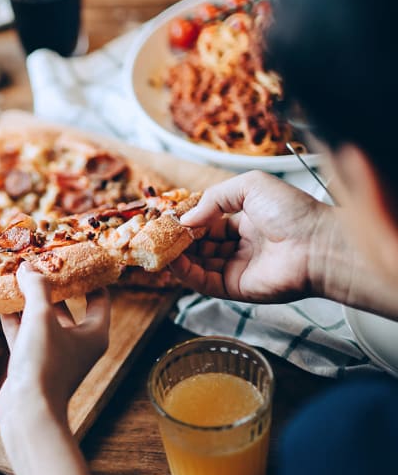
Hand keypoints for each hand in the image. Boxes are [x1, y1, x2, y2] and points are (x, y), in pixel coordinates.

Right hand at [0, 263, 110, 421]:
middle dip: (50, 285)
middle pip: (67, 306)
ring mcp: (53, 354)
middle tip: (37, 263)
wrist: (27, 412)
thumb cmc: (44, 364)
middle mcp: (77, 343)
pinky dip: (13, 317)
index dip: (89, 276)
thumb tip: (28, 266)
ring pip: (41, 319)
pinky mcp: (31, 363)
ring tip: (14, 276)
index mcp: (94, 333)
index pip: (99, 297)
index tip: (75, 258)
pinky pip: (23, 333)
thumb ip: (36, 289)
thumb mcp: (42, 318)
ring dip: (28, 300)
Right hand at [170, 170, 335, 302]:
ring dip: (177, 256)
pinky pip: (203, 282)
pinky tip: (172, 261)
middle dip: (178, 239)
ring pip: (198, 264)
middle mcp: (241, 246)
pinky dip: (185, 273)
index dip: (189, 221)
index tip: (168, 218)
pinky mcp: (235, 288)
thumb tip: (186, 218)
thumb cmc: (294, 212)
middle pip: (200, 245)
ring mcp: (237, 268)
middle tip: (156, 234)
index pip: (209, 223)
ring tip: (158, 246)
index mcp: (248, 222)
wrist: (317, 245)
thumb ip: (214, 198)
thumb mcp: (251, 186)